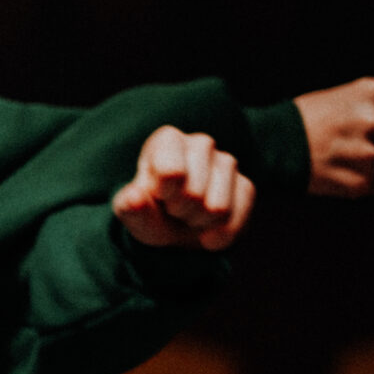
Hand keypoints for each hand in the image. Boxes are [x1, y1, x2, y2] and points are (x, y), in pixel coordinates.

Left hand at [112, 127, 253, 252]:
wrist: (174, 228)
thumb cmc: (149, 211)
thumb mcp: (132, 212)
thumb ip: (129, 206)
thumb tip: (133, 196)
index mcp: (167, 140)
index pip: (172, 172)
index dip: (164, 194)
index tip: (158, 195)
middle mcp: (200, 143)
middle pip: (194, 194)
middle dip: (181, 212)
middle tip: (172, 208)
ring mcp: (227, 162)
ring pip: (217, 208)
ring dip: (200, 222)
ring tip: (188, 214)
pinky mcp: (245, 185)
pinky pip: (236, 218)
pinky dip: (219, 234)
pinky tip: (207, 230)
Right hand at [294, 77, 373, 198]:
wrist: (264, 146)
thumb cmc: (303, 119)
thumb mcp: (343, 99)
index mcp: (372, 92)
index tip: (372, 122)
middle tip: (350, 140)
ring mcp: (370, 153)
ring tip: (345, 156)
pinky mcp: (361, 181)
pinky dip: (365, 179)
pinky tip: (340, 169)